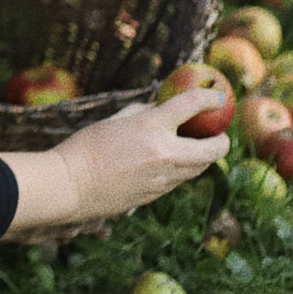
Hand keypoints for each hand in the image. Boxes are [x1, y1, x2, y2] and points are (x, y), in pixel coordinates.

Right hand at [0, 89, 229, 236]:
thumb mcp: (114, 120)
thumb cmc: (85, 147)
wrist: (70, 185)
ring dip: (203, 158)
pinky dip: (181, 171)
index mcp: (151, 126)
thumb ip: (142, 112)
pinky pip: (177, 181)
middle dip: (222, 142)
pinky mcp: (155, 195)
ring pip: (198, 169)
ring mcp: (162, 178)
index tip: (218, 97)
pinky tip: (170, 165)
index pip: (192, 105)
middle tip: (220, 136)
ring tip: (198, 150)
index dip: (210, 97)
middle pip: (212, 149)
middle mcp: (163, 153)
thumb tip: (161, 106)